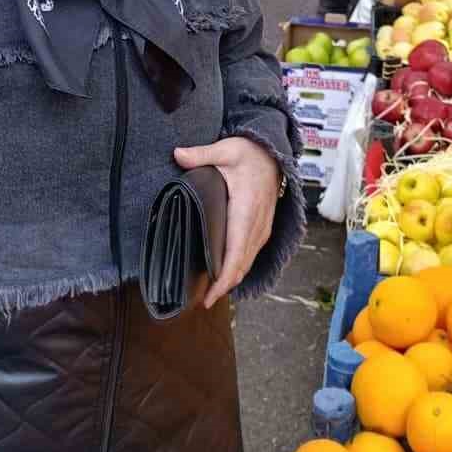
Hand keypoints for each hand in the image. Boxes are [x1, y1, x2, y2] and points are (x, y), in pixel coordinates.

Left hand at [173, 136, 281, 307]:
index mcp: (247, 210)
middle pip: (242, 266)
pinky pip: (250, 255)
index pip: (236, 253)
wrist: (274, 153)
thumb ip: (201, 154)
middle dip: (223, 287)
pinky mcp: (262, 229)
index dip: (224, 279)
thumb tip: (177, 154)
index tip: (209, 297)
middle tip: (201, 301)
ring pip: (247, 263)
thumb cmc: (251, 153)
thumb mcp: (226, 149)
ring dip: (231, 280)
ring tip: (209, 293)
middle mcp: (257, 225)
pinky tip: (224, 275)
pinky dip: (238, 268)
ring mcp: (262, 229)